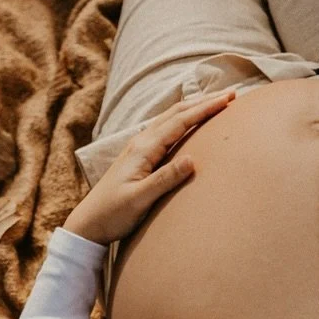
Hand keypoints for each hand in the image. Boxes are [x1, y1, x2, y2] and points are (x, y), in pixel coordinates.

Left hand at [64, 88, 237, 245]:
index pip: (180, 121)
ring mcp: (138, 148)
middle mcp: (141, 142)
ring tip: (214, 103)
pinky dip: (182, 121)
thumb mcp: (140, 200)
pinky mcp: (139, 157)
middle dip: (204, 102)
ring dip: (193, 108)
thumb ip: (165, 179)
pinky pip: (165, 131)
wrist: (88, 223)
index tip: (228, 99)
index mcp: (144, 149)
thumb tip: (192, 159)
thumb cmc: (113, 214)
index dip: (205, 109)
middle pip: (176, 113)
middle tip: (230, 95)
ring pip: (170, 119)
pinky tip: (187, 123)